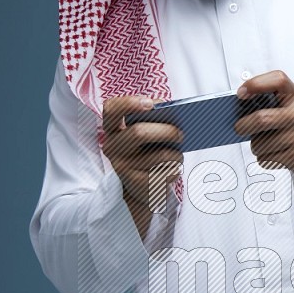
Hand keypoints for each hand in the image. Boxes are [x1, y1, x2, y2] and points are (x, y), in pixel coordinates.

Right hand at [102, 96, 183, 234]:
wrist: (142, 188)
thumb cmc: (148, 154)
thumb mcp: (146, 136)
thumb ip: (154, 122)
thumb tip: (178, 119)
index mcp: (113, 128)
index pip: (112, 109)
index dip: (129, 103)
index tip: (150, 104)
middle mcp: (113, 147)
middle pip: (139, 132)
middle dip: (167, 131)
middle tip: (181, 134)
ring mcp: (123, 167)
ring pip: (160, 155)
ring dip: (176, 154)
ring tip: (178, 156)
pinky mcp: (137, 184)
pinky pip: (166, 172)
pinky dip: (175, 170)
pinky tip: (171, 170)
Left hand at [235, 71, 293, 176]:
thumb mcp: (291, 106)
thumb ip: (269, 101)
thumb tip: (239, 110)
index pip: (278, 80)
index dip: (256, 84)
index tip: (241, 94)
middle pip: (261, 119)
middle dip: (243, 126)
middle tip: (240, 128)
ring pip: (260, 144)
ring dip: (256, 146)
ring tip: (268, 143)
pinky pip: (266, 159)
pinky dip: (264, 158)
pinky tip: (276, 154)